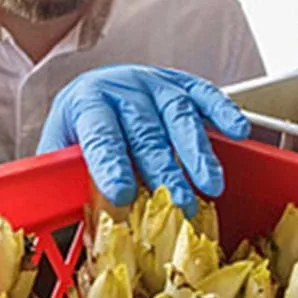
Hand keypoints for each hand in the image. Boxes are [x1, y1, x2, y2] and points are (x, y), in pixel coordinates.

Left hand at [37, 65, 250, 215]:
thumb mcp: (62, 148)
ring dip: (197, 151)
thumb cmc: (81, 127)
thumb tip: (64, 215)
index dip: (112, 163)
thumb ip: (64, 175)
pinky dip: (223, 112)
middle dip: (164, 169)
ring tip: (210, 184)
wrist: (96, 87)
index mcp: (87, 103)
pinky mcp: (181, 82)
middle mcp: (122, 88)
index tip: (123, 193)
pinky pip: (204, 94)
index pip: (100, 133)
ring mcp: (155, 83)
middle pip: (146, 130)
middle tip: (178, 203)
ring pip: (178, 114)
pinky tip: (236, 132)